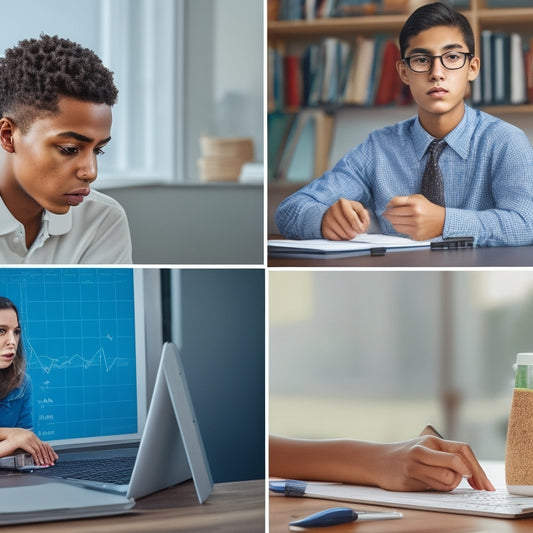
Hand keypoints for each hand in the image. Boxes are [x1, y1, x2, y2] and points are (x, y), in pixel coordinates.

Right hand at [0, 427, 57, 465]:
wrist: (5, 437)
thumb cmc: (13, 441)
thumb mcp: (23, 442)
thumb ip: (30, 445)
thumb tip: (37, 452)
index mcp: (33, 436)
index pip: (45, 444)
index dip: (50, 451)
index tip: (54, 457)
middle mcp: (32, 437)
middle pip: (44, 447)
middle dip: (48, 456)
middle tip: (51, 462)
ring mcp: (28, 439)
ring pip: (39, 450)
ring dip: (43, 458)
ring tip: (45, 464)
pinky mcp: (23, 443)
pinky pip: (33, 451)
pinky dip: (37, 458)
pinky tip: (38, 462)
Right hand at [321, 199, 369, 239]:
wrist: (335, 212)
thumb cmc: (348, 211)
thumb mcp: (359, 209)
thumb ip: (364, 216)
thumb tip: (362, 226)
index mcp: (343, 203)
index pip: (352, 218)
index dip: (359, 227)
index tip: (361, 230)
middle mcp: (333, 210)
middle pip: (348, 229)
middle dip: (354, 233)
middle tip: (356, 232)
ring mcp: (327, 219)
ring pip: (342, 235)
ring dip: (349, 237)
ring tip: (350, 232)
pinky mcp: (324, 229)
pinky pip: (336, 239)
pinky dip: (341, 239)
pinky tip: (343, 234)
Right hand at [375, 435, 494, 491]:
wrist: (378, 460)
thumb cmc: (408, 455)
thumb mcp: (426, 449)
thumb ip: (446, 456)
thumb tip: (472, 473)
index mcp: (432, 441)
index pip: (462, 450)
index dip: (477, 468)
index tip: (484, 484)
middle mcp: (424, 450)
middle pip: (457, 465)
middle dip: (464, 477)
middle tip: (464, 483)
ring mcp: (415, 464)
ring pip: (448, 479)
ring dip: (448, 484)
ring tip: (436, 480)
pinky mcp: (409, 479)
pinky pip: (434, 488)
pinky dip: (435, 488)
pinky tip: (424, 482)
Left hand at [383, 194, 444, 240]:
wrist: (443, 221)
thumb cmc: (429, 209)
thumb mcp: (419, 199)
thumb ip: (405, 200)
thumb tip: (389, 204)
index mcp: (416, 203)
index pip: (395, 202)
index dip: (389, 204)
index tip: (387, 206)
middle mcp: (416, 214)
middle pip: (393, 214)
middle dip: (387, 213)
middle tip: (386, 213)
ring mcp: (416, 225)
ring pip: (395, 224)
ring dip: (391, 221)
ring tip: (393, 219)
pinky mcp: (416, 234)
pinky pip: (401, 231)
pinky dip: (398, 227)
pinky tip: (401, 224)